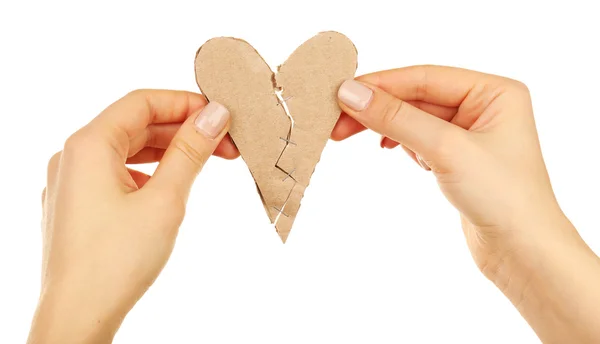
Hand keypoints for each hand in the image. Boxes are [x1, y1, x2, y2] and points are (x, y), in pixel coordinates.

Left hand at [28, 90, 236, 342]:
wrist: (77, 317)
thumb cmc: (115, 261)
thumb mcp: (165, 200)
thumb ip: (190, 151)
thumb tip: (214, 115)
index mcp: (88, 145)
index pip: (142, 102)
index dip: (185, 103)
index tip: (220, 115)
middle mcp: (73, 157)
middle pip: (136, 126)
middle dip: (183, 131)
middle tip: (225, 144)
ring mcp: (71, 182)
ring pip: (127, 151)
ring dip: (169, 152)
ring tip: (207, 163)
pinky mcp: (77, 205)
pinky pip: (116, 173)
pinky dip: (148, 172)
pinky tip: (172, 186)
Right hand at [332, 65, 599, 342]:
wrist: (523, 253)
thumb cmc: (503, 197)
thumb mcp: (445, 149)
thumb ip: (397, 118)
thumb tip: (352, 93)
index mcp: (493, 91)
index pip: (424, 77)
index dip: (381, 85)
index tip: (342, 94)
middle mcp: (484, 106)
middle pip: (416, 97)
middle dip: (377, 109)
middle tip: (337, 121)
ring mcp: (470, 133)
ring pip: (414, 118)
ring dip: (384, 125)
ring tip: (349, 135)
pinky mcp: (458, 158)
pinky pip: (419, 138)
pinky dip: (400, 142)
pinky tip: (390, 150)